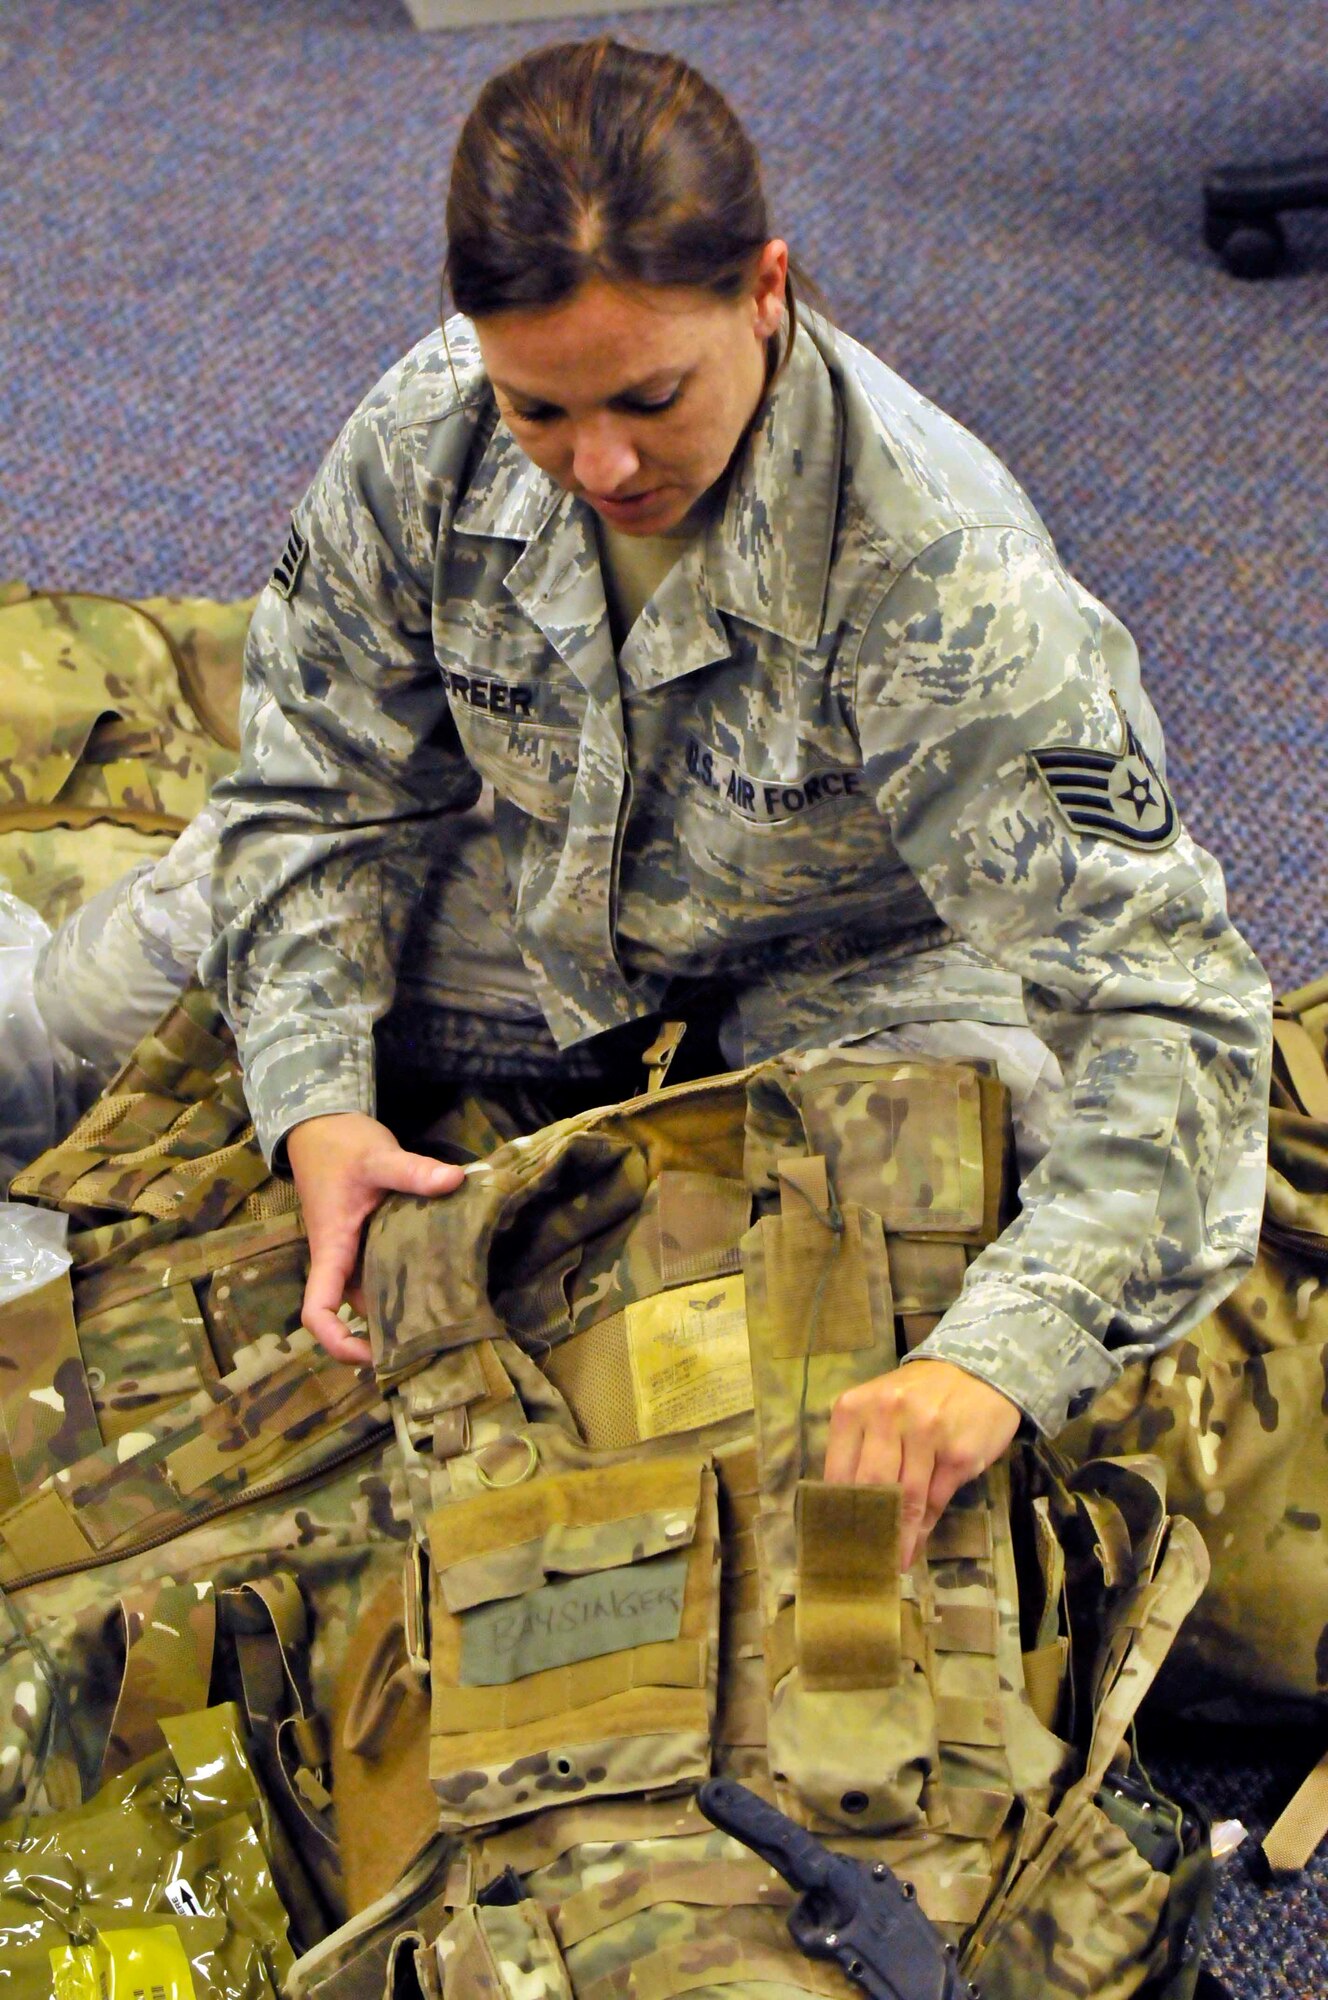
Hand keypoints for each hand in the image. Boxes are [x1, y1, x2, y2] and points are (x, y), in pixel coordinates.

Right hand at [286, 1112, 463, 1363]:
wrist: (322, 1124)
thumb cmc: (339, 1145)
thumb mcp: (378, 1156)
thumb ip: (413, 1171)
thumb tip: (455, 1181)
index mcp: (331, 1248)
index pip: (318, 1311)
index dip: (336, 1341)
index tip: (371, 1354)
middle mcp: (340, 1259)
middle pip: (353, 1310)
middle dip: (384, 1331)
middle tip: (434, 1338)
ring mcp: (352, 1250)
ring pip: (371, 1291)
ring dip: (398, 1305)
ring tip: (446, 1310)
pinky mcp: (365, 1239)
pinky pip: (383, 1270)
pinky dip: (405, 1278)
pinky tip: (441, 1275)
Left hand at [824, 1360, 1021, 1567]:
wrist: (978, 1372)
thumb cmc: (919, 1396)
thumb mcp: (879, 1412)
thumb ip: (861, 1453)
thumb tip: (849, 1512)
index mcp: (855, 1407)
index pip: (838, 1472)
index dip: (839, 1513)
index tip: (837, 1541)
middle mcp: (887, 1415)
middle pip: (871, 1486)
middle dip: (869, 1528)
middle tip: (865, 1558)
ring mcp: (926, 1432)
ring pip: (906, 1498)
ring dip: (900, 1536)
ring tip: (894, 1560)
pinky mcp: (959, 1452)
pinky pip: (937, 1499)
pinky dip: (926, 1525)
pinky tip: (919, 1541)